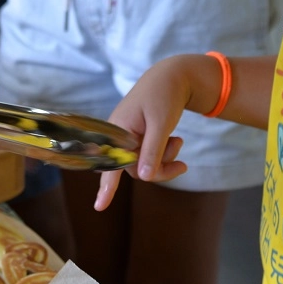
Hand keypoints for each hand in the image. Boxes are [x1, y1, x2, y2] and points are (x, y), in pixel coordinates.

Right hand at [94, 54, 215, 210]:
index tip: (100, 208)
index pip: (110, 164)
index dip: (106, 188)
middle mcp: (119, 135)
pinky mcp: (137, 137)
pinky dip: (164, 153)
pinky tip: (175, 140)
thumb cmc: (164, 95)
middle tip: (183, 163)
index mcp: (118, 130)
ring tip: (179, 142)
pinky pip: (149, 155)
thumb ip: (152, 151)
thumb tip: (145, 178)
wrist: (172, 76)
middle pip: (136, 168)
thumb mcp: (161, 123)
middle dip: (161, 167)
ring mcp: (127, 137)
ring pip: (145, 164)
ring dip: (165, 159)